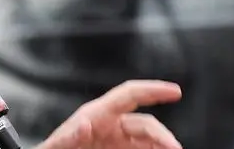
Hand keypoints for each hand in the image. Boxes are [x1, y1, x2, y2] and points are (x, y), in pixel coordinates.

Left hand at [38, 80, 182, 148]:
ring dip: (161, 144)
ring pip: (147, 138)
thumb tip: (84, 124)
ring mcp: (116, 138)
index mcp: (96, 113)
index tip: (176, 91)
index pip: (129, 94)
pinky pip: (141, 148)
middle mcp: (110, 124)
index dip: (153, 89)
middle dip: (162, 134)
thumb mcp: (58, 145)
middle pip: (145, 123)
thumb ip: (69, 136)